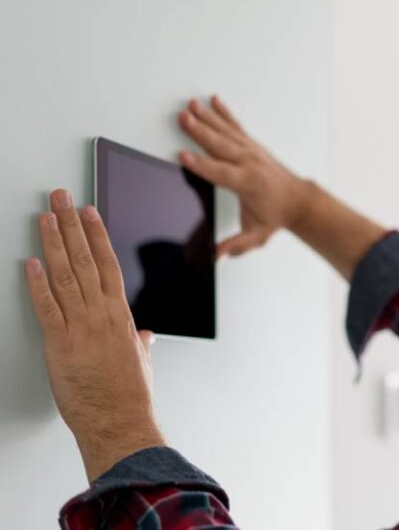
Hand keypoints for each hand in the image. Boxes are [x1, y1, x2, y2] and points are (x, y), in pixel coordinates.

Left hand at [25, 189, 165, 483]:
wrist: (119, 421)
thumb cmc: (130, 394)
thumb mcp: (141, 361)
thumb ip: (141, 343)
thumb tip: (146, 336)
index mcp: (121, 315)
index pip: (109, 263)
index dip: (97, 234)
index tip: (89, 212)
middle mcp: (102, 314)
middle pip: (85, 260)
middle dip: (72, 226)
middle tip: (61, 200)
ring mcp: (81, 327)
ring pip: (65, 276)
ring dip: (53, 244)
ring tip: (45, 219)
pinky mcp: (60, 344)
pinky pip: (47, 308)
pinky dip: (37, 285)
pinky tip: (30, 264)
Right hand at [178, 95, 311, 259]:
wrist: (298, 200)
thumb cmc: (277, 216)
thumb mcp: (258, 235)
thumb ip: (238, 245)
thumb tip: (219, 255)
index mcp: (248, 183)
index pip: (221, 173)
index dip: (201, 165)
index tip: (183, 156)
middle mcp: (250, 163)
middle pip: (220, 146)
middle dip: (200, 132)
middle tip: (183, 118)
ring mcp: (251, 152)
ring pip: (226, 132)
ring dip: (207, 118)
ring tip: (191, 106)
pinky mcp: (252, 146)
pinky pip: (236, 126)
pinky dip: (224, 113)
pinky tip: (213, 101)